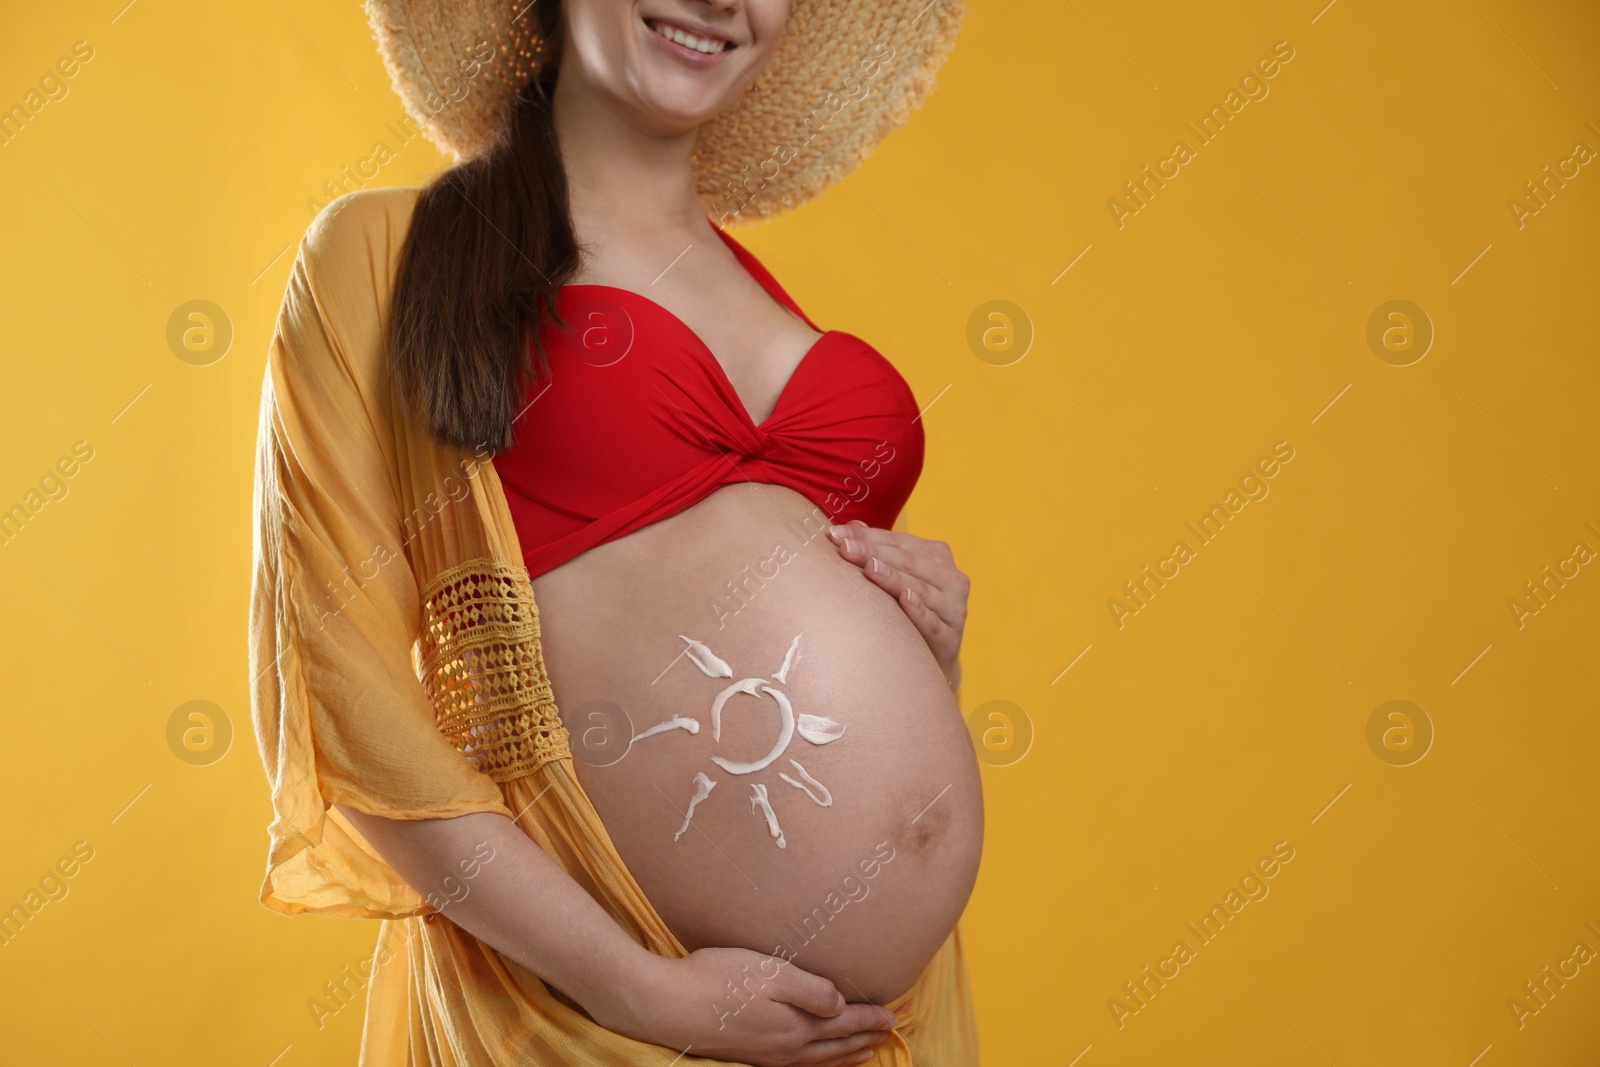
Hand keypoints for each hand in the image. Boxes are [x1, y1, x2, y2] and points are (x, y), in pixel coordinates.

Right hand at [595, 947, 897, 1066]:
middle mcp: (784, 1046)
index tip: (893, 1016)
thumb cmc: (717, 980)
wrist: (668, 1005)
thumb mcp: (769, 973)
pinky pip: (795, 1064)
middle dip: (863, 1039)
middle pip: (834, 1045)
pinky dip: (816, 1063)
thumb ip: (809, 990)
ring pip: (816, 1059)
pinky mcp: (747, 1053)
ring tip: (864, 1052)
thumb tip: (841, 1006)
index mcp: (795, 1025)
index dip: (869, 1018)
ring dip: (844, 1055)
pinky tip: (811, 1058)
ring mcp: (765, 1054)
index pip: (842, 1023)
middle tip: (888, 1034)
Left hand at [827, 520, 967, 689]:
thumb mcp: (895, 578)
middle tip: (845, 548)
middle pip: (908, 562)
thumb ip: (877, 551)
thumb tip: (849, 526)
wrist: (931, 658)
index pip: (899, 542)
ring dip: (894, 578)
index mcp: (937, 557)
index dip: (868, 536)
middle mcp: (950, 578)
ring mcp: (953, 608)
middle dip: (873, 552)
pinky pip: (933, 622)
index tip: (836, 534)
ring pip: (921, 589)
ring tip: (870, 568)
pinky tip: (904, 600)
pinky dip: (919, 611)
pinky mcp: (951, 638)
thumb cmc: (907, 611)